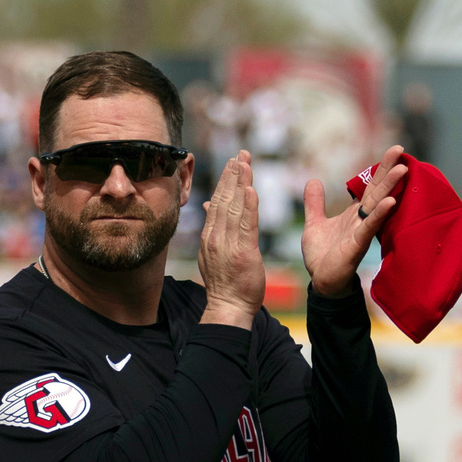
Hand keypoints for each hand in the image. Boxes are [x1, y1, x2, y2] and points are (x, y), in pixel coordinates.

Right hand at [198, 150, 263, 328]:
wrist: (228, 307)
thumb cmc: (226, 282)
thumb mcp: (213, 252)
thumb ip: (214, 228)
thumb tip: (209, 205)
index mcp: (210, 236)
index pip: (218, 202)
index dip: (226, 180)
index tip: (233, 162)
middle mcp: (216, 237)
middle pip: (225, 199)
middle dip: (233, 175)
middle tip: (241, 154)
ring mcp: (228, 244)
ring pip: (235, 208)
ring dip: (241, 183)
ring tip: (246, 163)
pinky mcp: (244, 252)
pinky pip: (247, 225)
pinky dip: (249, 205)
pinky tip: (251, 189)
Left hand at [301, 145, 408, 296]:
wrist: (321, 281)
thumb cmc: (322, 254)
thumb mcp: (314, 223)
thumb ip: (314, 203)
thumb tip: (313, 180)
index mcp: (353, 213)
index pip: (368, 186)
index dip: (379, 169)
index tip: (394, 149)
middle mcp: (361, 219)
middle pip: (376, 190)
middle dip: (387, 170)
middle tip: (400, 148)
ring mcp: (361, 232)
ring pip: (377, 205)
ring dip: (389, 187)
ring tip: (402, 168)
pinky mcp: (357, 246)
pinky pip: (369, 227)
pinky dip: (379, 214)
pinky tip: (390, 202)